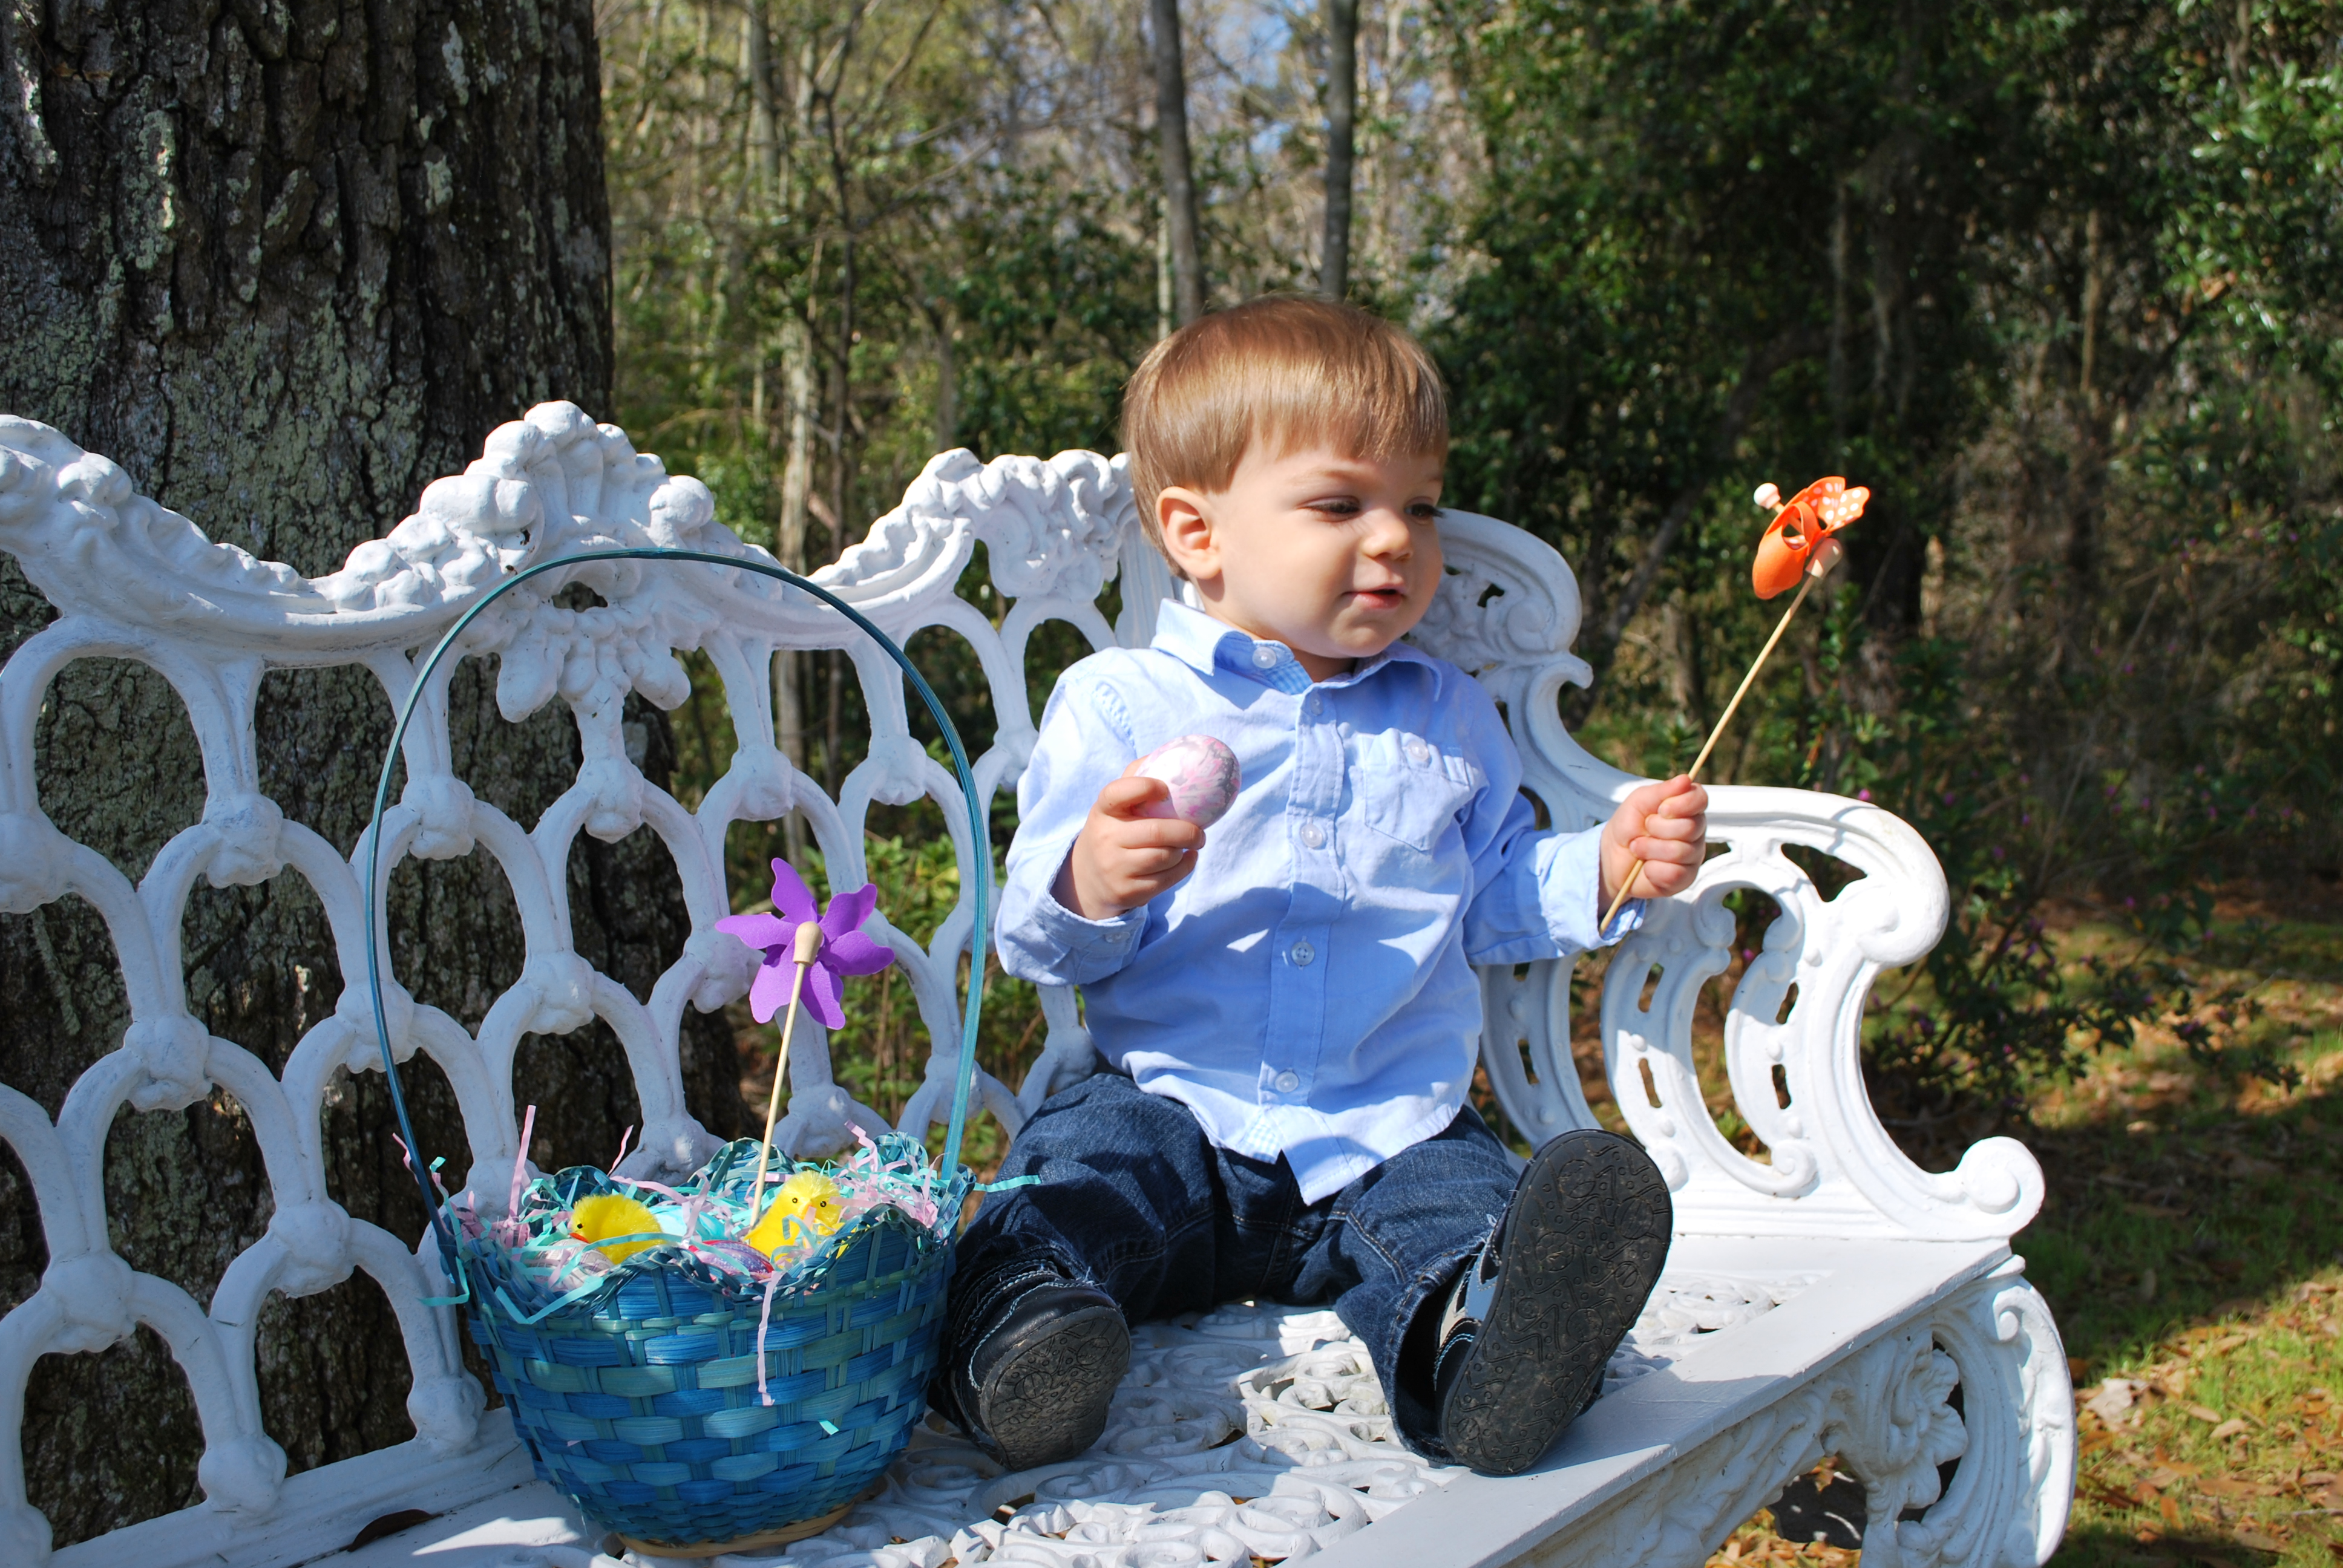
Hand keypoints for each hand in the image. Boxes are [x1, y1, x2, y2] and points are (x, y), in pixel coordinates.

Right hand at [1054, 763, 1208, 919]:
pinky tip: (1187, 858)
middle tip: (1200, 831)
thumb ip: (1137, 778)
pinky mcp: (1127, 891)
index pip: (1117, 793)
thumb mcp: (1114, 806)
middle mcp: (1105, 839)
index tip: (1164, 788)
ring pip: (1165, 857)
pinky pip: (1167, 879)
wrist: (1089, 879)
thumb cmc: (1114, 830)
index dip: (1144, 787)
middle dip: (1187, 831)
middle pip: (1156, 832)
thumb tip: (1173, 751)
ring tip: (1190, 843)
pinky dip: (1185, 867)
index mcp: (1103, 810)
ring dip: (1184, 849)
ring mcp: (1115, 867)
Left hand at [1600, 775, 1708, 908]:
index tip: (1661, 809)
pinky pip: (1674, 874)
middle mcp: (1696, 832)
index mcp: (1687, 808)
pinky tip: (1646, 867)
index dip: (1682, 804)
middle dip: (1657, 828)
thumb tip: (1686, 779)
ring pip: (1680, 851)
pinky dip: (1653, 870)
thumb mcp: (1638, 802)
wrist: (1612, 857)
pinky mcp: (1685, 879)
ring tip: (1637, 848)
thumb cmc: (1628, 825)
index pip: (1700, 799)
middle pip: (1690, 827)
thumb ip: (1661, 791)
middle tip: (1644, 830)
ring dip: (1650, 849)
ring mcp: (1692, 856)